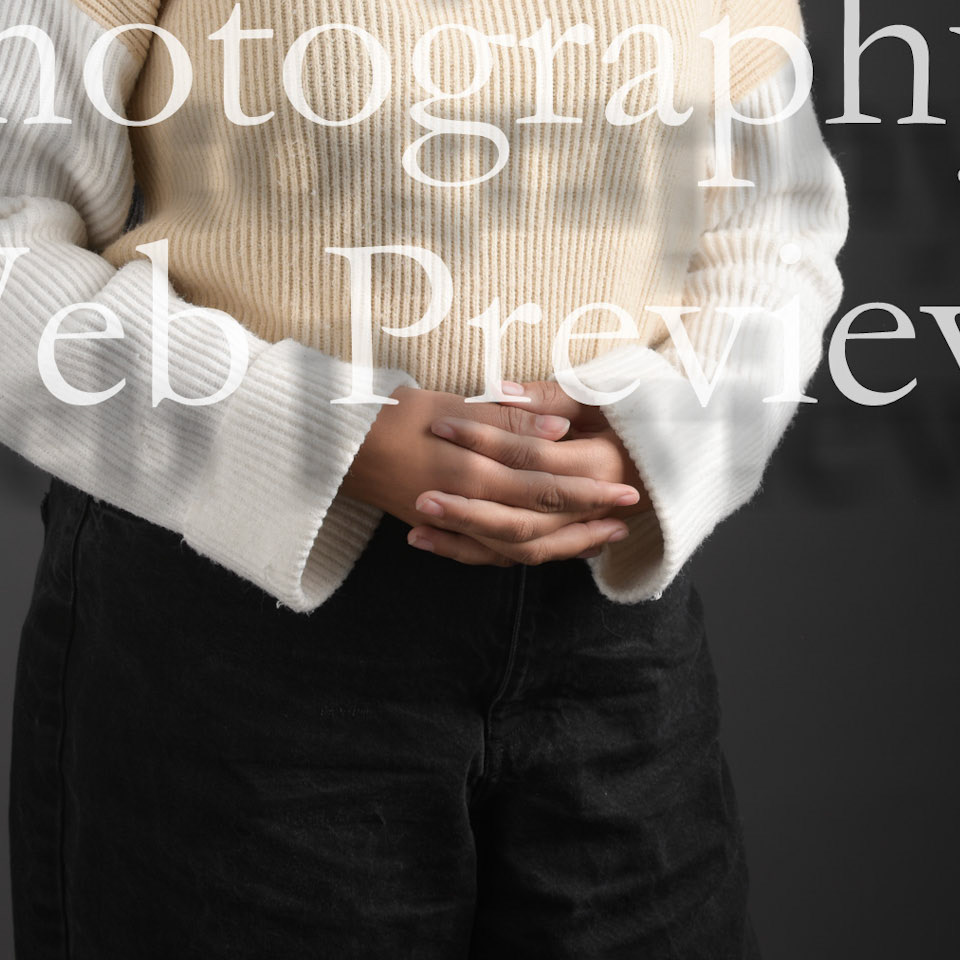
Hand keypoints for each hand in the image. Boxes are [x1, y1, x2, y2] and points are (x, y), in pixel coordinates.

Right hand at [342, 382, 639, 567]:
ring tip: (602, 535)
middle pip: (541, 518)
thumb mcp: (449, 406)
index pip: (544, 483)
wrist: (331, 448)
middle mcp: (467, 504)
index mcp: (473, 471)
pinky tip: (549, 545)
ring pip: (520, 545)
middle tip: (628, 512)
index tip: (626, 484)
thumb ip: (506, 421)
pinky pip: (491, 553)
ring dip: (564, 541)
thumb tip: (557, 432)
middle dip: (588, 516)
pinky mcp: (443, 530)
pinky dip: (525, 551)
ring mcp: (454, 523)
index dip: (588, 486)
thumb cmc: (387, 414)